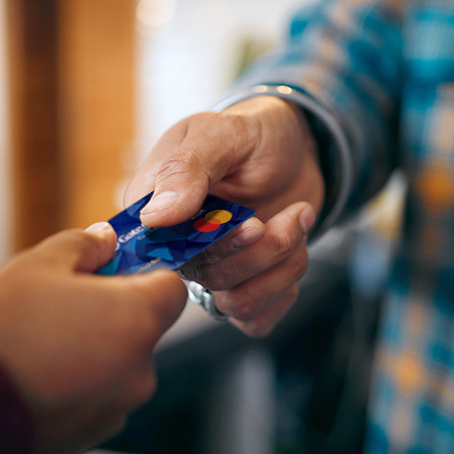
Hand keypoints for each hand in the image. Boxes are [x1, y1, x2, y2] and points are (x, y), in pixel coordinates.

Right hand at [0, 224, 186, 453]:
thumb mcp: (38, 265)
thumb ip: (85, 245)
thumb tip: (107, 239)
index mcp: (136, 319)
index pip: (171, 288)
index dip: (146, 275)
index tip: (115, 272)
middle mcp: (140, 369)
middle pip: (142, 327)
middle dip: (112, 312)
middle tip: (63, 306)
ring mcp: (117, 407)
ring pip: (119, 364)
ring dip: (95, 350)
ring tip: (42, 345)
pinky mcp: (92, 436)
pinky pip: (98, 397)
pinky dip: (79, 384)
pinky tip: (37, 378)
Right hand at [125, 96, 323, 335]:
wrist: (297, 148)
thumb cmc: (254, 133)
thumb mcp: (223, 133)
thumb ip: (187, 168)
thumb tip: (154, 216)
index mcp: (156, 208)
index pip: (161, 251)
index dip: (209, 247)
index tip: (251, 223)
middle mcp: (179, 247)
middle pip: (208, 279)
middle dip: (261, 251)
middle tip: (292, 215)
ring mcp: (211, 269)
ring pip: (236, 303)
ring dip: (281, 267)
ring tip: (298, 221)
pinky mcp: (242, 285)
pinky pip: (254, 319)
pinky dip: (282, 293)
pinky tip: (294, 253)